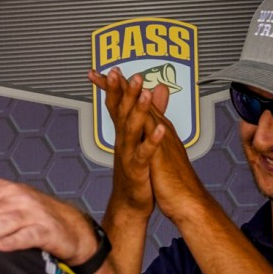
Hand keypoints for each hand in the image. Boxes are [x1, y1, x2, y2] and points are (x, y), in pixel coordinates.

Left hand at [0, 161, 96, 264]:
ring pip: (3, 223)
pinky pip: (28, 235)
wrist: (70, 228)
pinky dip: (14, 241)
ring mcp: (34, 214)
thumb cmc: (34, 212)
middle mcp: (20, 199)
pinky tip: (0, 247)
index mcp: (7, 190)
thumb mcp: (8, 193)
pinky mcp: (47, 231)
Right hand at [89, 68, 168, 218]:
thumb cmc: (136, 170)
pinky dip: (152, 141)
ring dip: (138, 111)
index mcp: (124, 133)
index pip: (118, 106)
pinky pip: (145, 153)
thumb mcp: (141, 138)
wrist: (130, 203)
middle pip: (122, 112)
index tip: (113, 70)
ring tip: (144, 94)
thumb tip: (158, 88)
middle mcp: (123, 141)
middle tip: (125, 74)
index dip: (115, 88)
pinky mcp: (137, 170)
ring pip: (132, 129)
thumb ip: (150, 111)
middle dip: (125, 92)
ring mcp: (128, 155)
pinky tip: (159, 130)